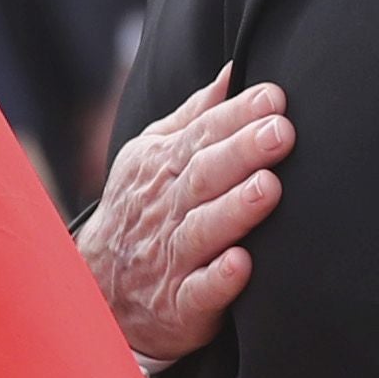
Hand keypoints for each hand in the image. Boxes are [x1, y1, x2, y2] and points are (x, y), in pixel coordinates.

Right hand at [78, 70, 289, 365]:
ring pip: (201, 230)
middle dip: (242, 152)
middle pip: (203, 176)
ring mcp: (170, 258)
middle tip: (281, 133)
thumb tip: (236, 71)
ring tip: (268, 187)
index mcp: (162, 168)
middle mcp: (165, 209)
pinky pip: (198, 292)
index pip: (201, 136)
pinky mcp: (179, 306)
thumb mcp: (153, 155)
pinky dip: (219, 280)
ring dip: (234, 209)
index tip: (274, 98)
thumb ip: (196, 116)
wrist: (97, 288)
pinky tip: (242, 264)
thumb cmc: (141, 210)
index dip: (236, 116)